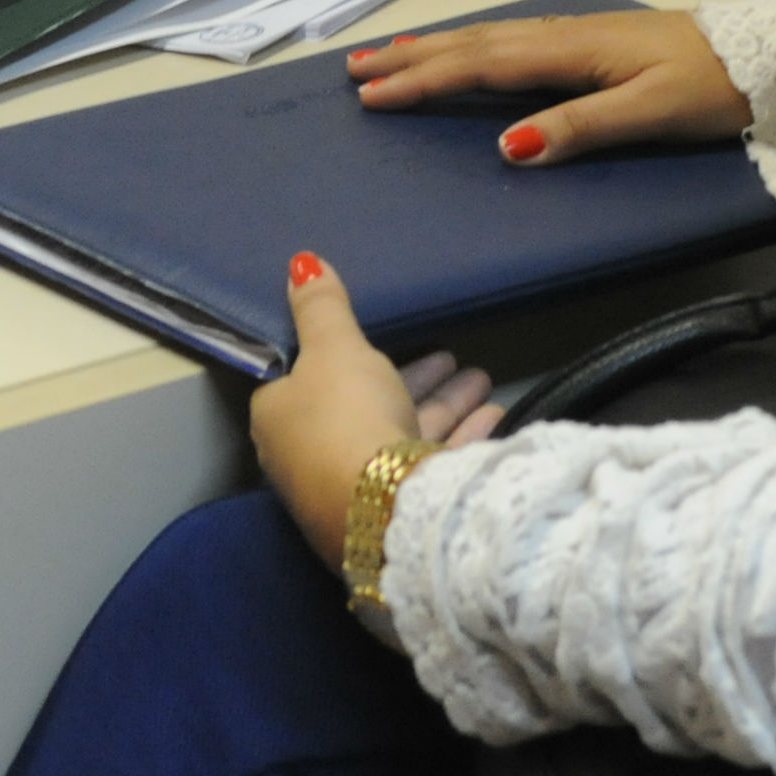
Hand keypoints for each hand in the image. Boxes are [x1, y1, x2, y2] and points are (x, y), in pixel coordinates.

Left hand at [251, 253, 503, 563]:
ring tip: (482, 380)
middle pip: (364, 406)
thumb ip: (321, 308)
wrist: (387, 509)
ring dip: (445, 404)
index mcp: (280, 420)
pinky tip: (494, 417)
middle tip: (451, 357)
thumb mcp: (334, 348)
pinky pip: (426, 464)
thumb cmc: (347, 416)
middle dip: (414, 378)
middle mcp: (310, 459)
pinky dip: (459, 438)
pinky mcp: (392, 513)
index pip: (303, 381)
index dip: (342, 355)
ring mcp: (353, 490)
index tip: (381, 338)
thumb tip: (299, 263)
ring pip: (402, 434)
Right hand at [348, 9, 749, 166]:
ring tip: (386, 55)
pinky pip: (508, 41)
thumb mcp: (650, 113)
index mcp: (571, 51)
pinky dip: (470, 45)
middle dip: (411, 57)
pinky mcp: (587, 42)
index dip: (424, 80)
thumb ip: (580, 127)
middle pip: (472, 44)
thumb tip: (508, 147)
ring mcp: (574, 35)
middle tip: (354, 71)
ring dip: (433, 47)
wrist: (762, 53)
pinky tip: (463, 50)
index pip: (481, 65)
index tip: (373, 96)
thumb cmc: (712, 85)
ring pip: (487, 38)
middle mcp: (563, 35)